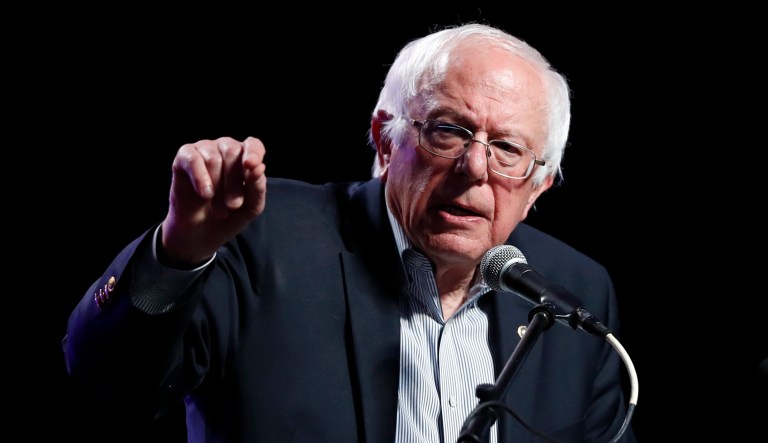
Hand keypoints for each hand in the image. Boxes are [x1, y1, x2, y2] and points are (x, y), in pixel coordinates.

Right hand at [160, 136, 266, 266]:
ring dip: (217, 187)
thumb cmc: (229, 216)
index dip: (254, 153)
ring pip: (213, 158)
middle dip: (234, 182)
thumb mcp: (250, 207)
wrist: (201, 234)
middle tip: (233, 205)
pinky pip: (193, 159)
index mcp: (245, 157)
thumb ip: (257, 188)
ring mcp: (204, 149)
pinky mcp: (184, 157)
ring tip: (218, 209)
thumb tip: (259, 167)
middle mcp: (225, 148)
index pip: (253, 145)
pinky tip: (205, 194)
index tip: (252, 166)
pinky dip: (200, 178)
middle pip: (232, 152)